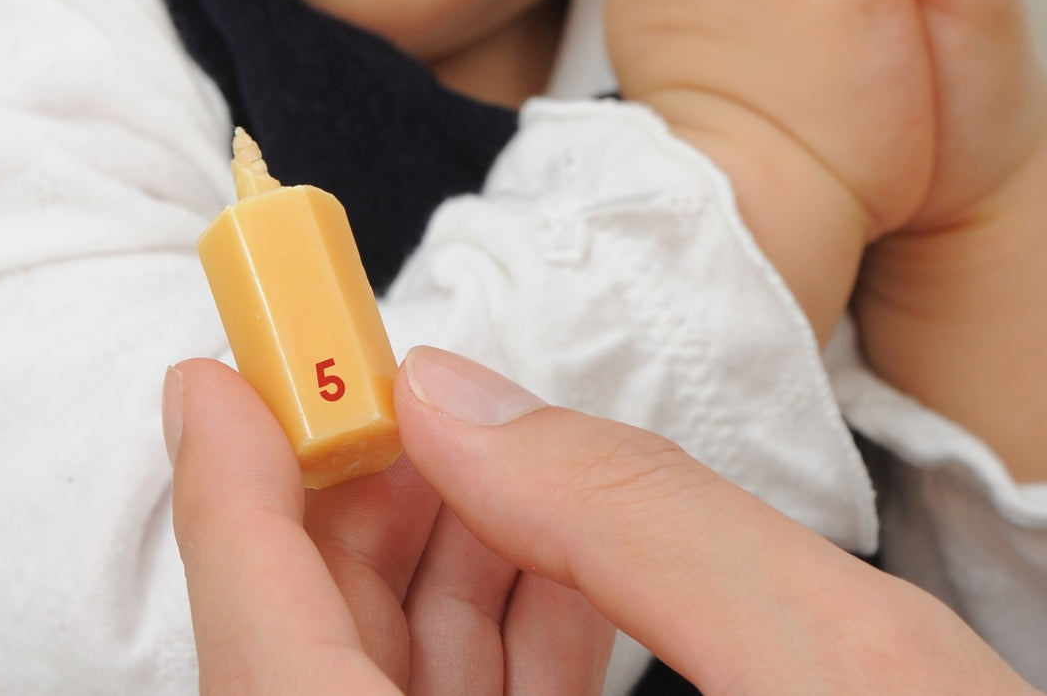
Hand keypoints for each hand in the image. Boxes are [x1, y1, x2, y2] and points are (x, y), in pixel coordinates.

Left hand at [166, 348, 1036, 693]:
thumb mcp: (832, 667)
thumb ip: (629, 515)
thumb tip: (461, 397)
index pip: (270, 668)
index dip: (229, 512)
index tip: (215, 381)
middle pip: (311, 666)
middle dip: (346, 509)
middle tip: (389, 392)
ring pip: (382, 688)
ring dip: (429, 559)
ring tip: (489, 457)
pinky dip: (498, 628)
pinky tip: (559, 561)